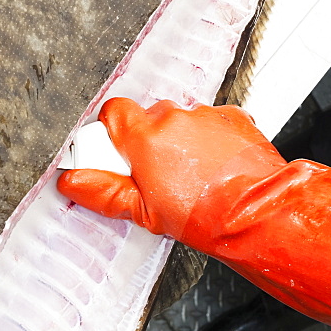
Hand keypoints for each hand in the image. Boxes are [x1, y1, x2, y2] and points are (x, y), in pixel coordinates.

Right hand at [59, 98, 330, 330]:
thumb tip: (71, 182)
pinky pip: (211, 123)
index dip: (112, 134)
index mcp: (146, 136)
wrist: (259, 214)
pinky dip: (209, 141)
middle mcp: (175, 117)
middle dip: (148, 142)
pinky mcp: (234, 119)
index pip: (112, 113)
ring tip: (190, 178)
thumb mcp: (144, 213)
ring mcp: (207, 115)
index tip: (117, 158)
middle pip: (148, 118)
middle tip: (155, 177)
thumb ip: (103, 193)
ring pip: (180, 121)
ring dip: (180, 142)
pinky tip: (213, 169)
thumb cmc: (205, 217)